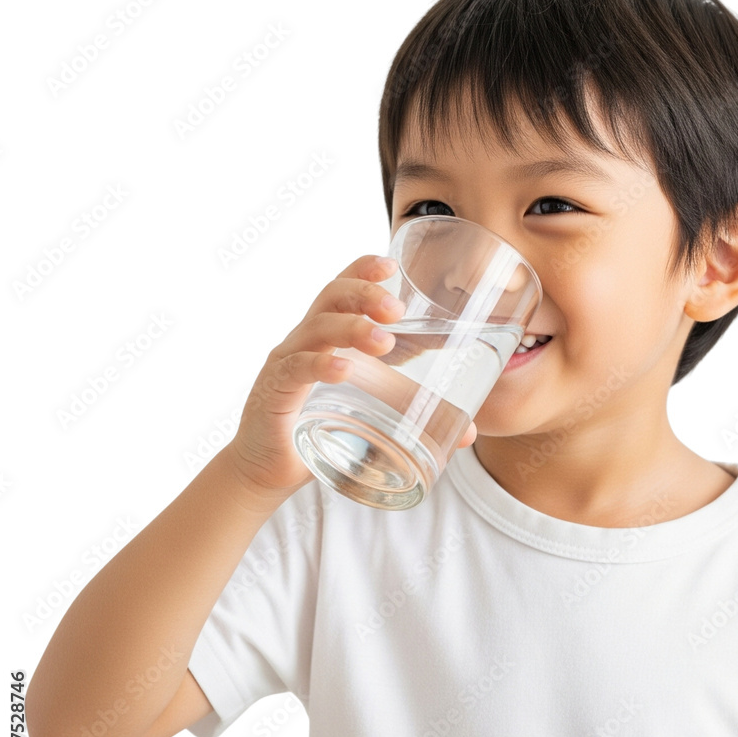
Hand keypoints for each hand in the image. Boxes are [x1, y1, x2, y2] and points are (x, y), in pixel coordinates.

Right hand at [227, 254, 476, 498]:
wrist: (270, 471)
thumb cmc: (320, 428)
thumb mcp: (372, 411)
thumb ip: (413, 412)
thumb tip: (467, 430)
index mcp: (326, 336)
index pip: (341, 290)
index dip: (362, 271)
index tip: (392, 265)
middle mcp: (304, 341)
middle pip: (330, 298)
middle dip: (364, 294)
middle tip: (397, 309)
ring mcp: (286, 364)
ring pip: (316, 329)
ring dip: (352, 329)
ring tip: (385, 341)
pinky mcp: (274, 393)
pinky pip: (296, 370)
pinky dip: (320, 367)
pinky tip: (343, 370)